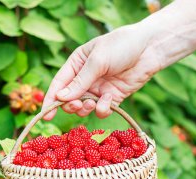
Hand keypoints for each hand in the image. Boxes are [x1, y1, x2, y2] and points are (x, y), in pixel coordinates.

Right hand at [42, 24, 161, 119]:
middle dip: (70, 105)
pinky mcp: (112, 98)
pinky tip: (109, 100)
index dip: (50, 100)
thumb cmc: (121, 46)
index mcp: (76, 64)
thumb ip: (79, 82)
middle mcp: (85, 78)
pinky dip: (103, 109)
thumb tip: (60, 98)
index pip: (58, 84)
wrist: (151, 48)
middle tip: (77, 105)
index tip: (44, 115)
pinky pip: (101, 110)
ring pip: (84, 107)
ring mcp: (98, 89)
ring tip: (93, 103)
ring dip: (86, 108)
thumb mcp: (97, 61)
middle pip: (69, 99)